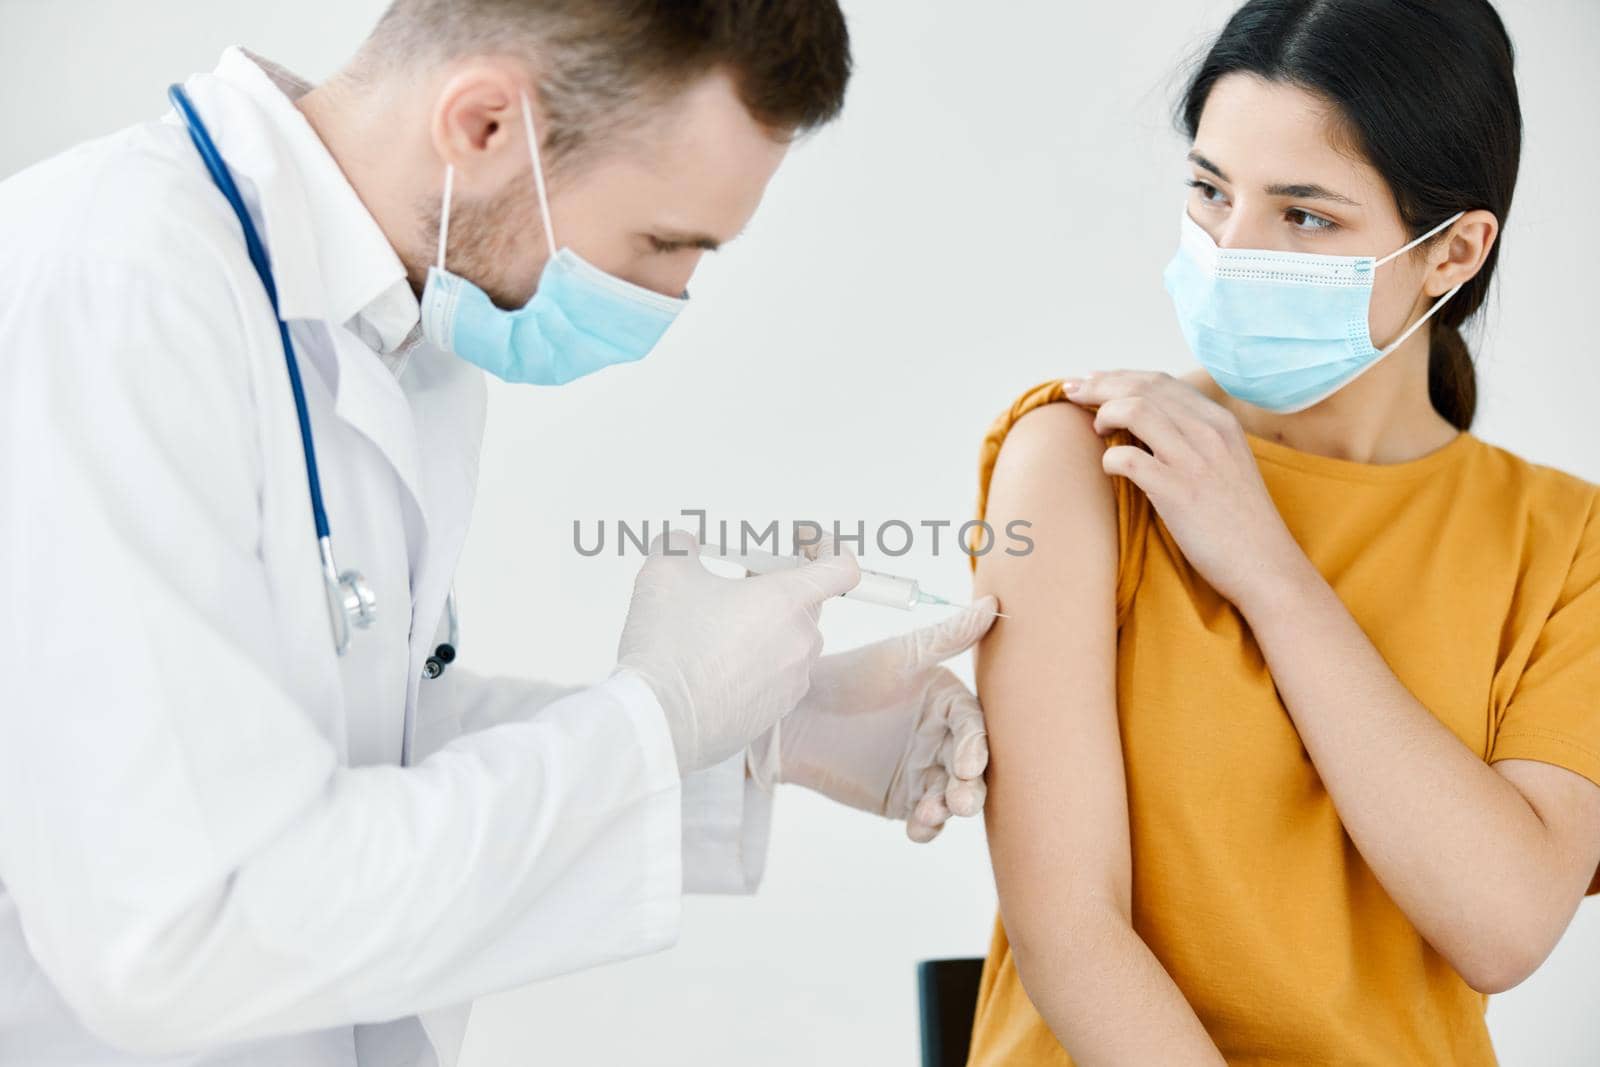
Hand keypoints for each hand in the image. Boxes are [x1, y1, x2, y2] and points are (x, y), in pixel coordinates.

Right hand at [617, 529, 860, 775]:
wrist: (659, 721)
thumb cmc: (670, 651)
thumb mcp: (665, 572)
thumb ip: (680, 545)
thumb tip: (681, 544)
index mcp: (786, 600)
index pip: (841, 567)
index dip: (829, 547)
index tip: (806, 542)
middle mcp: (799, 641)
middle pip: (809, 602)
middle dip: (780, 588)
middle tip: (743, 583)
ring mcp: (791, 681)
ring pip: (792, 642)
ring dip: (767, 629)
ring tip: (722, 628)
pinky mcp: (776, 711)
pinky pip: (778, 677)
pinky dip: (757, 665)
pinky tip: (717, 665)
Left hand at [774, 596, 998, 841]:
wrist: (798, 717)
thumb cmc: (850, 676)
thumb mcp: (901, 657)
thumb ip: (947, 638)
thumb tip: (994, 604)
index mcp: (948, 702)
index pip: (973, 726)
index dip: (975, 745)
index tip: (969, 763)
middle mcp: (943, 737)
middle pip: (969, 766)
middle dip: (970, 786)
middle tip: (962, 801)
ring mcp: (925, 770)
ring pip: (950, 795)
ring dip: (949, 807)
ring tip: (933, 812)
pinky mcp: (904, 800)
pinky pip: (924, 817)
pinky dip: (926, 825)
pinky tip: (917, 826)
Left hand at [1060, 369, 1305, 610]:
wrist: (1265, 565)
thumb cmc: (1239, 521)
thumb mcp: (1226, 463)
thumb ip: (1193, 438)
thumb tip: (1143, 423)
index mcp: (1221, 421)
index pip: (1161, 381)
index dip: (1119, 377)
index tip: (1090, 381)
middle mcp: (1209, 431)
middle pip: (1143, 387)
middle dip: (1099, 386)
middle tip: (1070, 393)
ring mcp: (1195, 459)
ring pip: (1135, 409)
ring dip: (1104, 414)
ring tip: (1095, 430)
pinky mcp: (1179, 491)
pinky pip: (1128, 458)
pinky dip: (1110, 458)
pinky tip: (1110, 469)